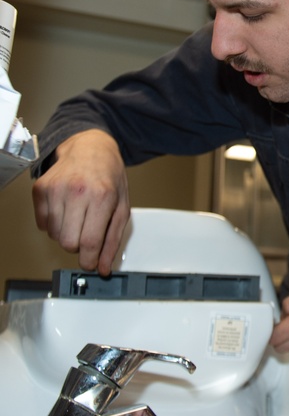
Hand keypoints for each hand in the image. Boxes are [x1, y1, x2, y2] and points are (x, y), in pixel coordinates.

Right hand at [31, 129, 129, 274]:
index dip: (89, 260)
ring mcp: (55, 189)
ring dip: (67, 233)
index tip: (90, 264)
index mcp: (102, 197)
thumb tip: (105, 266)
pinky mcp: (40, 189)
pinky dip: (54, 223)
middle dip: (79, 244)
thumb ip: (113, 239)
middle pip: (68, 242)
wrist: (90, 148)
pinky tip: (66, 209)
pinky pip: (42, 224)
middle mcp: (77, 192)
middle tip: (88, 230)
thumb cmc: (109, 176)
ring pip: (54, 235)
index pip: (89, 242)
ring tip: (79, 215)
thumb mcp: (122, 206)